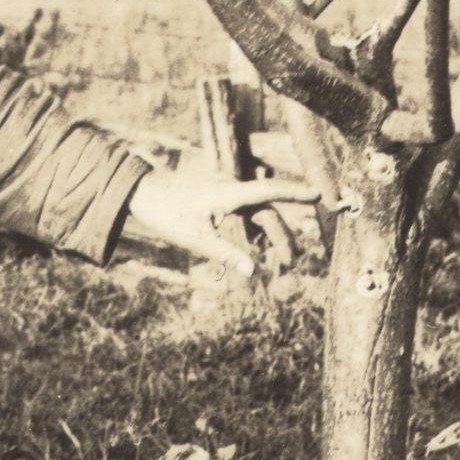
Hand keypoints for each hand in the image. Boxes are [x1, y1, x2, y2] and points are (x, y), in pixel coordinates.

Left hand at [125, 164, 321, 278]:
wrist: (140, 191)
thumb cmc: (166, 212)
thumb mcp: (195, 239)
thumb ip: (226, 254)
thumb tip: (253, 272)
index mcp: (228, 193)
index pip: (270, 192)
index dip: (297, 194)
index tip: (319, 195)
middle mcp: (231, 187)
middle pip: (267, 210)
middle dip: (283, 236)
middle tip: (291, 263)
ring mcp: (225, 189)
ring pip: (257, 211)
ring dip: (271, 233)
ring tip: (281, 259)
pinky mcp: (219, 194)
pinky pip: (246, 209)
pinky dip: (256, 227)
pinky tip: (259, 244)